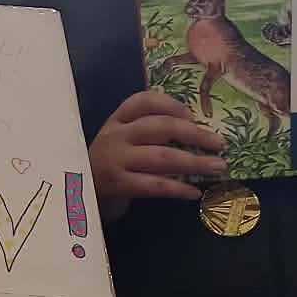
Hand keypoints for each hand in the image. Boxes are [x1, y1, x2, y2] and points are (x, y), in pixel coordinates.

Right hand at [88, 90, 226, 223]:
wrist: (77, 195)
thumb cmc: (110, 165)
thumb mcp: (122, 142)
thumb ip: (149, 134)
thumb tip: (198, 134)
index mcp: (118, 120)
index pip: (144, 101)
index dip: (171, 105)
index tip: (194, 115)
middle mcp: (116, 135)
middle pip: (160, 127)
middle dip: (195, 134)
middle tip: (219, 143)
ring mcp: (116, 160)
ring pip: (162, 157)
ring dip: (195, 162)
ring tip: (218, 166)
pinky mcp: (118, 184)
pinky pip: (155, 184)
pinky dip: (179, 188)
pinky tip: (195, 192)